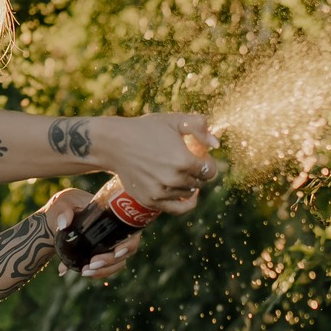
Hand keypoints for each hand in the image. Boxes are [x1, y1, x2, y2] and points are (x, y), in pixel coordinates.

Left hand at [43, 187, 141, 279]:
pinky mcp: (101, 254)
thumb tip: (64, 224)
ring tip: (85, 272)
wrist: (60, 215)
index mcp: (116, 217)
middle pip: (125, 252)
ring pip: (117, 263)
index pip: (131, 233)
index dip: (128, 245)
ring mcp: (111, 245)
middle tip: (92, 264)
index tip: (116, 253)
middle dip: (110, 262)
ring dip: (104, 270)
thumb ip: (62, 210)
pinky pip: (106, 266)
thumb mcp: (64, 202)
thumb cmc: (67, 203)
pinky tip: (82, 272)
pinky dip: (96, 272)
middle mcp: (117, 233)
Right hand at [104, 113, 221, 213]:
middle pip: (200, 182)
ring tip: (178, 171)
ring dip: (188, 184)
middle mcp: (174, 180)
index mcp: (183, 160)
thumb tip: (216, 145)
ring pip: (189, 193)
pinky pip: (177, 209)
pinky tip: (189, 195)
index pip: (210, 170)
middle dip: (197, 172)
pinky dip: (186, 203)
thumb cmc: (145, 130)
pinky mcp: (150, 200)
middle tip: (187, 162)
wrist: (114, 144)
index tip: (200, 156)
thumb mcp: (174, 121)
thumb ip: (200, 127)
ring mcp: (161, 192)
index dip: (208, 162)